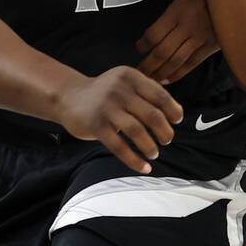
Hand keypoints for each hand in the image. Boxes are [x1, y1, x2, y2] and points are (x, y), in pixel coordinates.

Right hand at [56, 66, 183, 173]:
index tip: (177, 121)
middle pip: (151, 114)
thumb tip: (176, 110)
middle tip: (168, 140)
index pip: (159, 95)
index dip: (172, 110)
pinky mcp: (96, 125)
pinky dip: (134, 160)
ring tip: (155, 153)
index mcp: (131, 77)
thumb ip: (148, 91)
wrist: (68, 97)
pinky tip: (144, 167)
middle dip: (164, 131)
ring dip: (150, 145)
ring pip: (136, 131)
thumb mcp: (126, 83)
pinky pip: (119, 146)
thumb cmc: (105, 93)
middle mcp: (119, 90)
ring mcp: (107, 108)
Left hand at [136, 0, 219, 83]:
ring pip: (175, 61)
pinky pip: (192, 63)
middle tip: (138, 73)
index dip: (142, 45)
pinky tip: (168, 79)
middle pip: (162, 52)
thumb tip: (155, 32)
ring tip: (151, 79)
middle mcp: (187, 27)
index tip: (138, 48)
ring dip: (160, 73)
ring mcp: (200, 38)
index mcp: (178, 11)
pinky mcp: (211, 46)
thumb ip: (172, 12)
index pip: (153, 34)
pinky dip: (178, 73)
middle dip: (147, 65)